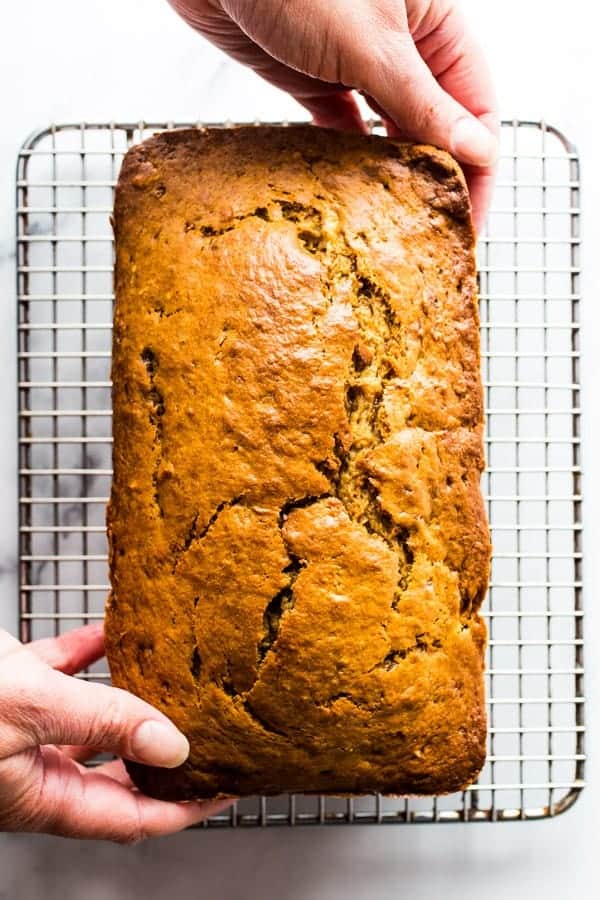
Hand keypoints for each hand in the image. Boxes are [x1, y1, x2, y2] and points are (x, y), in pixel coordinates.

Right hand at [0, 624, 231, 841]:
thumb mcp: (32, 709)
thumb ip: (100, 721)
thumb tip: (170, 746)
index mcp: (39, 796)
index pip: (130, 817)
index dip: (184, 808)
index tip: (226, 788)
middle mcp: (32, 770)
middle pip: (114, 772)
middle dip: (165, 754)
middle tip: (211, 733)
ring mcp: (20, 730)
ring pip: (88, 722)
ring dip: (128, 700)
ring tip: (171, 681)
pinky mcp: (7, 687)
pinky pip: (59, 677)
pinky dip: (88, 657)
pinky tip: (111, 635)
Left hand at [169, 0, 497, 230]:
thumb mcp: (372, 44)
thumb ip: (422, 101)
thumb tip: (476, 149)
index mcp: (434, 24)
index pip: (475, 105)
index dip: (479, 165)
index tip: (471, 220)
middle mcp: (401, 46)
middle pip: (435, 124)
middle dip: (438, 178)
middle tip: (433, 234)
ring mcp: (356, 63)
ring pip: (389, 131)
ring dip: (395, 175)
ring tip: (398, 223)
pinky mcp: (313, 79)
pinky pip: (342, 129)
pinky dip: (348, 160)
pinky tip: (354, 192)